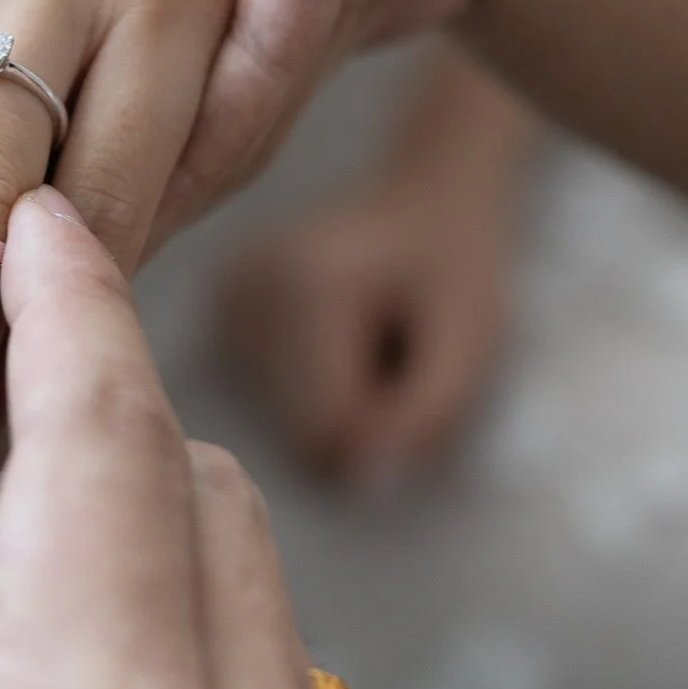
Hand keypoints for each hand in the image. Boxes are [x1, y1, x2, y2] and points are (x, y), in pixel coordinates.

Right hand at [221, 165, 514, 485]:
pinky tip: (331, 340)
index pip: (330, 425)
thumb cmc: (457, 270)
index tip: (417, 371)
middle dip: (358, 414)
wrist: (423, 205)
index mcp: (307, 284)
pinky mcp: (215, 314)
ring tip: (366, 343)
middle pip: (299, 428)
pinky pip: (265, 399)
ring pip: (280, 421)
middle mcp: (244, 288)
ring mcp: (220, 300)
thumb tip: (361, 483)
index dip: (387, 425)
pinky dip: (306, 387)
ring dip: (334, 403)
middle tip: (394, 354)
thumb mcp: (472, 342)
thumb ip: (426, 415)